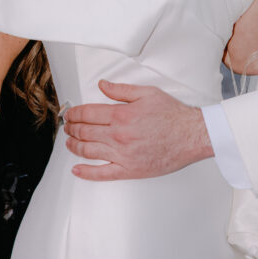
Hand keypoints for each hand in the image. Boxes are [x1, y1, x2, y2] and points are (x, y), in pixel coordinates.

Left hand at [64, 82, 212, 181]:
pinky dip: (86, 172)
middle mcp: (119, 135)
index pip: (89, 114)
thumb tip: (103, 85)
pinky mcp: (128, 170)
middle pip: (85, 132)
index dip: (75, 113)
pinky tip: (77, 169)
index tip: (70, 114)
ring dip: (74, 147)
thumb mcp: (147, 93)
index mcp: (122, 115)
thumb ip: (121, 89)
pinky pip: (102, 173)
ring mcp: (122, 155)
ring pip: (89, 151)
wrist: (190, 136)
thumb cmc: (172, 115)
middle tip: (67, 127)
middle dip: (72, 129)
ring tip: (69, 143)